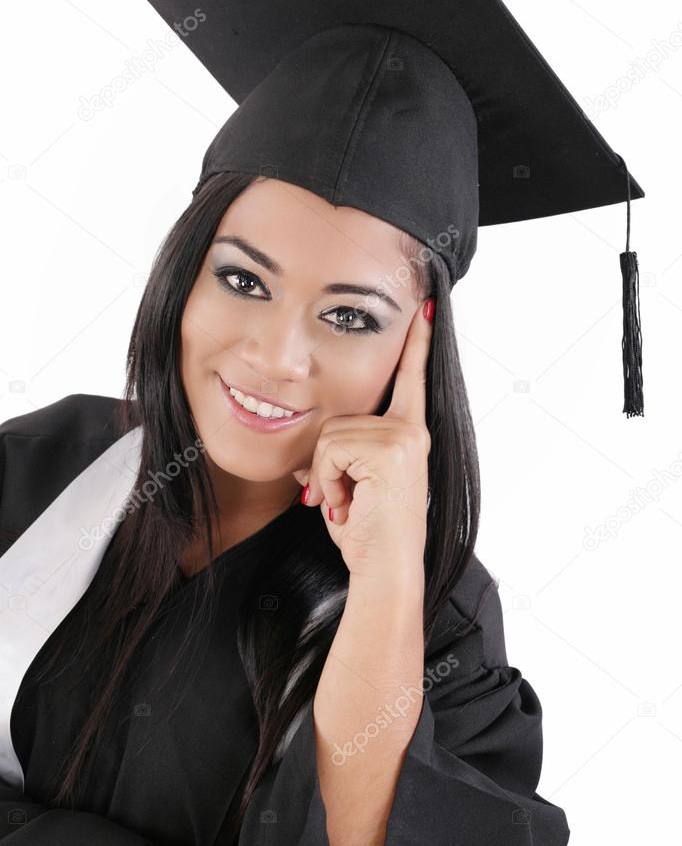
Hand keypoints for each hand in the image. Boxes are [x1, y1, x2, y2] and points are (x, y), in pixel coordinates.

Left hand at [293, 297, 434, 581]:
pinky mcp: (391, 449)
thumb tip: (308, 459)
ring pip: (329, 435)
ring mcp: (404, 437)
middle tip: (343, 501)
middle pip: (338, 417)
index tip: (424, 307)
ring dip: (326, 477)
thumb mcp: (352, 486)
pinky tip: (347, 506)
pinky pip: (331, 451)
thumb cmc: (367, 535)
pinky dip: (328, 483)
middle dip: (326, 463)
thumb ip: (342, 457)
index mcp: (409, 434)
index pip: (410, 378)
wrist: (386, 572)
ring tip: (348, 505)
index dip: (416, 343)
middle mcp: (412, 430)